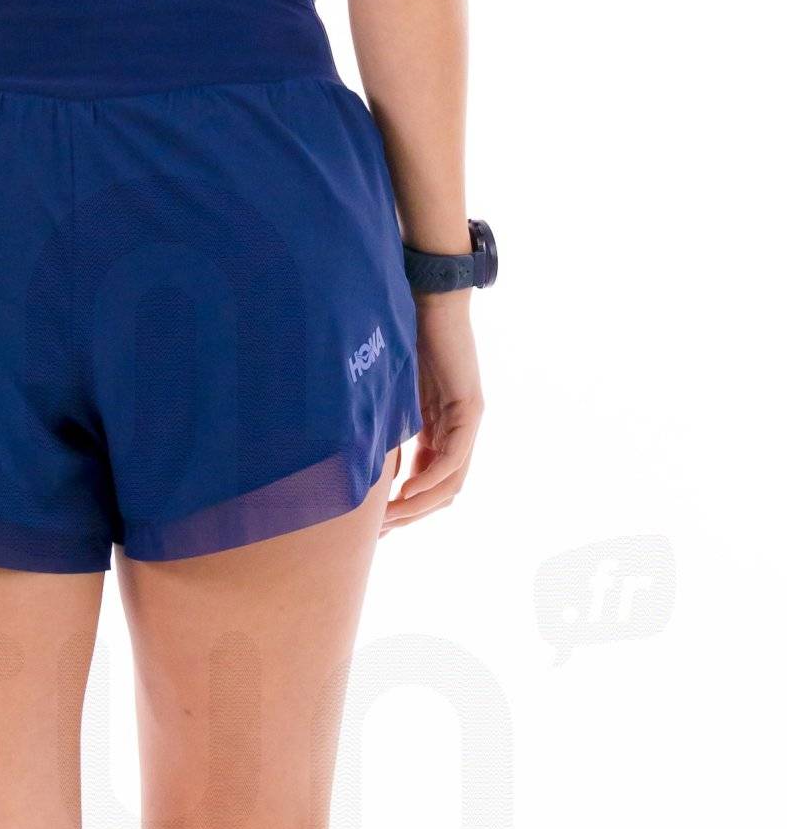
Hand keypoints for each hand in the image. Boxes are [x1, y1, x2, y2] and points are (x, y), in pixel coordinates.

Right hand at [382, 292, 483, 531]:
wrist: (428, 295)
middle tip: (380, 533)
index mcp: (439, 429)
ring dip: (420, 506)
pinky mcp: (470, 408)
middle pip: (442, 491)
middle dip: (411, 516)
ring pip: (450, 482)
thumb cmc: (404, 336)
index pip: (429, 483)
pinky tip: (405, 494)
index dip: (405, 508)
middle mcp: (458, 430)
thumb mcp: (388, 395)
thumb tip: (357, 460)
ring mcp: (468, 421)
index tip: (376, 525)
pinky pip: (453, 458)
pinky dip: (430, 480)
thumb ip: (384, 427)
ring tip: (389, 520)